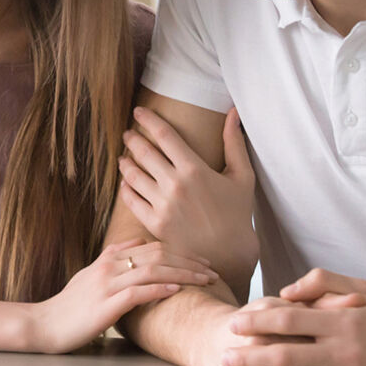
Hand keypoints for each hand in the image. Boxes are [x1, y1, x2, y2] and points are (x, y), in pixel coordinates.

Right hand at [28, 238, 222, 352]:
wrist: (43, 324)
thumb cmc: (69, 305)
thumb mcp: (90, 275)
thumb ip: (113, 258)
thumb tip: (137, 243)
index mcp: (109, 258)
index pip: (152, 247)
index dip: (180, 252)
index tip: (202, 262)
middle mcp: (109, 266)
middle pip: (157, 255)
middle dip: (188, 262)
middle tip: (212, 271)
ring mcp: (107, 284)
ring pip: (152, 270)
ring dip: (182, 274)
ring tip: (204, 280)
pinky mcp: (105, 305)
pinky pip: (137, 292)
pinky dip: (159, 290)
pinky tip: (177, 291)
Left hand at [118, 107, 257, 291]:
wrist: (229, 255)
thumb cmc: (238, 213)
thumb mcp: (242, 176)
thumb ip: (234, 142)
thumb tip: (233, 112)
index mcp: (194, 169)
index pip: (164, 134)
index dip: (148, 119)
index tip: (139, 111)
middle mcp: (175, 185)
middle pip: (143, 152)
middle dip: (132, 139)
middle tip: (127, 133)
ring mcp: (162, 205)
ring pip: (133, 175)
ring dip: (125, 162)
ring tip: (123, 157)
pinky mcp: (154, 224)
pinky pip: (131, 200)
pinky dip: (126, 189)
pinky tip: (126, 183)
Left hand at [179, 294, 361, 365]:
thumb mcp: (364, 289)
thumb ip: (323, 282)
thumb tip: (286, 291)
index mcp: (343, 322)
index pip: (291, 319)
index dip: (258, 321)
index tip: (235, 324)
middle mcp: (343, 352)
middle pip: (285, 355)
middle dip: (249, 357)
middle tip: (224, 357)